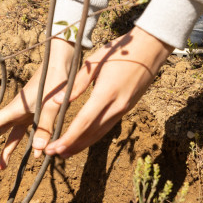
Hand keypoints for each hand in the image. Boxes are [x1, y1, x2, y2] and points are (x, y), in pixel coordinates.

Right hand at [0, 36, 74, 168]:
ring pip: (10, 134)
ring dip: (4, 150)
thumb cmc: (55, 78)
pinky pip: (26, 131)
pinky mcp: (36, 112)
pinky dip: (24, 144)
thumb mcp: (52, 104)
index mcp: (16, 108)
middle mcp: (17, 111)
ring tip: (0, 167)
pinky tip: (31, 155)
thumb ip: (45, 127)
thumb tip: (37, 151)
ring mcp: (26, 112)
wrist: (60, 60)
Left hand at [44, 26, 170, 157]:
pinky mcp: (127, 108)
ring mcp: (124, 109)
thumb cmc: (119, 51)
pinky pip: (107, 127)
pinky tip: (83, 140)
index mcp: (106, 94)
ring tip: (64, 153)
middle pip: (91, 133)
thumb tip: (56, 101)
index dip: (68, 138)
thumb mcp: (94, 62)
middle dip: (70, 146)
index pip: (84, 122)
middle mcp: (117, 106)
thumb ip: (76, 84)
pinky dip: (93, 136)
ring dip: (82, 145)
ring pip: (100, 133)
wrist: (151, 49)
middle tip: (51, 154)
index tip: (53, 147)